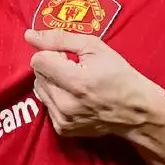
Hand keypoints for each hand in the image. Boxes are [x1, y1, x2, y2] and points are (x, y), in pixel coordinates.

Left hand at [24, 28, 164, 137]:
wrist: (135, 111)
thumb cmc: (118, 74)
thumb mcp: (94, 47)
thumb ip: (59, 39)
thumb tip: (28, 35)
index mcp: (75, 81)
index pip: (38, 60)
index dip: (52, 53)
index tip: (68, 56)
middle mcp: (65, 104)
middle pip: (37, 75)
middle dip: (51, 67)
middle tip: (73, 68)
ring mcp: (63, 119)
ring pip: (39, 90)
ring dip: (52, 82)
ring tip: (74, 82)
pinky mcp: (63, 129)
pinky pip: (47, 105)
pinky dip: (56, 97)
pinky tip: (74, 97)